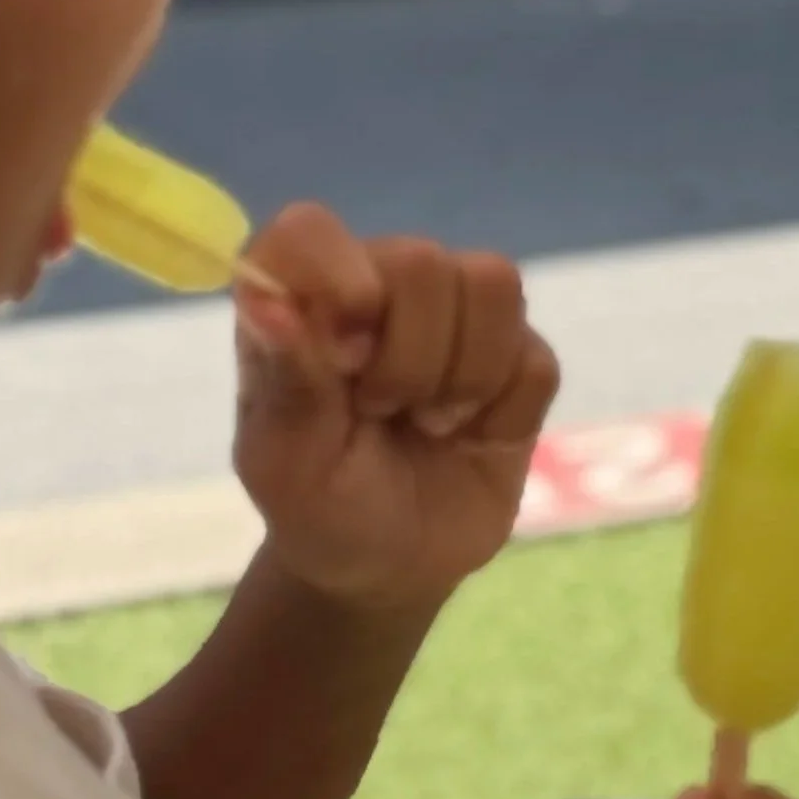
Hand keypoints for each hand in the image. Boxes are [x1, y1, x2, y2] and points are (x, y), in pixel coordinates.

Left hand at [229, 205, 559, 614]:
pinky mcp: (519, 355)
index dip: (337, 275)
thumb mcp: (285, 463)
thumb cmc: (318, 506)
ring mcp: (457, 314)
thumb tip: (264, 301)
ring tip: (429, 422)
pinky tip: (472, 435)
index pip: (311, 231)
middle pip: (424, 261)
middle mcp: (380, 285)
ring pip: (493, 286)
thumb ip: (287, 379)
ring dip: (464, 377)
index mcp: (304, 299)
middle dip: (409, 359)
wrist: (391, 566)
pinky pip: (535, 357)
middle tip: (381, 412)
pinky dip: (504, 412)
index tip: (345, 353)